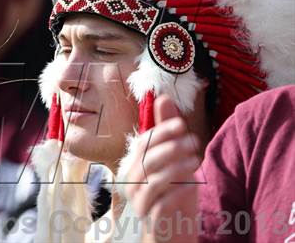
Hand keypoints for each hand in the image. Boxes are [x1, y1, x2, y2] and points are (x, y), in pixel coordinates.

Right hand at [126, 95, 199, 241]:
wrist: (172, 230)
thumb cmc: (171, 191)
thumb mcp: (172, 158)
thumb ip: (165, 130)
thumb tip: (163, 97)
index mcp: (134, 164)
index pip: (143, 142)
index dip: (162, 131)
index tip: (182, 124)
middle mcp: (131, 181)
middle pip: (146, 159)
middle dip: (171, 147)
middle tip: (194, 141)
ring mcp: (139, 202)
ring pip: (153, 179)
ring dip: (176, 167)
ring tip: (195, 161)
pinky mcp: (152, 220)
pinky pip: (161, 203)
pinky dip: (177, 191)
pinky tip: (191, 184)